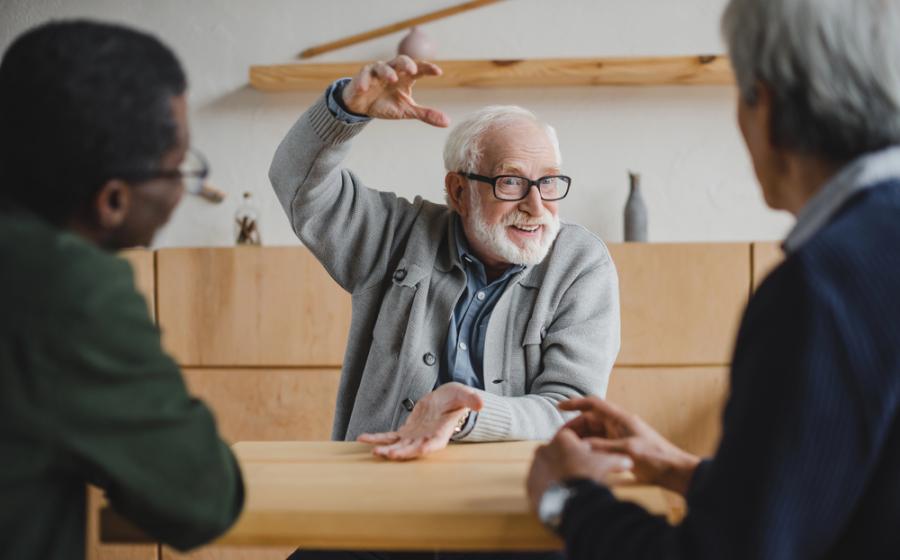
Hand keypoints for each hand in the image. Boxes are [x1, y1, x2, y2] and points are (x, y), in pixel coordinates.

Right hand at [342, 55, 449, 126]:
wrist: (362, 107)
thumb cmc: (386, 104)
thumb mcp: (407, 110)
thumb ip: (426, 114)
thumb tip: (447, 123)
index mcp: (405, 77)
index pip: (418, 68)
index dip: (428, 68)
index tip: (438, 72)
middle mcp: (392, 71)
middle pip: (400, 61)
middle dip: (406, 64)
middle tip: (412, 71)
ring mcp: (376, 73)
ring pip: (382, 66)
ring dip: (387, 71)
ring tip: (392, 79)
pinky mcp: (362, 77)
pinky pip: (364, 75)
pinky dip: (364, 81)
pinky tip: (365, 88)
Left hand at [357, 382, 482, 459]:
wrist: (446, 400)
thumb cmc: (457, 398)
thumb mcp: (465, 395)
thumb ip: (471, 399)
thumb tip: (480, 404)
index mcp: (441, 432)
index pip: (434, 443)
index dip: (426, 447)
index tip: (420, 450)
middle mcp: (426, 438)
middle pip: (412, 449)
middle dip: (401, 452)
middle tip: (388, 454)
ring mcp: (414, 436)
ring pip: (398, 445)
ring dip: (385, 448)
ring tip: (373, 450)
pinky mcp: (405, 431)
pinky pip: (389, 436)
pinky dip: (377, 438)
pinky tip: (363, 438)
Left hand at [526, 428, 632, 513]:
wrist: (569, 501)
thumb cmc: (588, 477)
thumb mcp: (606, 465)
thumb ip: (617, 460)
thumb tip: (628, 462)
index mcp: (561, 439)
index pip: (571, 437)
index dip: (581, 446)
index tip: (588, 456)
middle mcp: (544, 449)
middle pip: (558, 452)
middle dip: (568, 459)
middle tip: (580, 472)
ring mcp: (535, 466)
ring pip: (547, 467)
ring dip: (557, 473)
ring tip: (571, 485)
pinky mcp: (530, 484)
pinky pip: (540, 483)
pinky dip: (549, 486)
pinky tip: (561, 494)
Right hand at [560, 397, 700, 495]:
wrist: (673, 471)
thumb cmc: (655, 457)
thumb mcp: (627, 451)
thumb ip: (603, 447)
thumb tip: (581, 445)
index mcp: (619, 418)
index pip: (593, 404)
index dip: (575, 403)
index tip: (559, 407)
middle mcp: (617, 424)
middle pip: (589, 420)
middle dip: (574, 428)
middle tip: (560, 441)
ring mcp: (618, 436)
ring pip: (592, 433)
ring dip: (580, 440)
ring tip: (568, 451)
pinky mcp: (620, 448)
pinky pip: (599, 444)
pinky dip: (589, 449)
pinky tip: (582, 458)